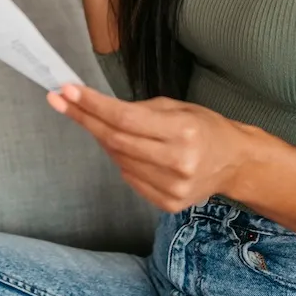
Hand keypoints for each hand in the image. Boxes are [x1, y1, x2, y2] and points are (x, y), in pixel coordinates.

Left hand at [47, 84, 254, 212]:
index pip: (125, 118)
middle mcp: (178, 161)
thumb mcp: (178, 107)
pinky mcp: (168, 203)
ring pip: (119, 160)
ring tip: (102, 124)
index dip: (92, 105)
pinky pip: (130, 178)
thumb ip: (140, 110)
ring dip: (103, 139)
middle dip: (84, 118)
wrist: (234, 163)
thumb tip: (98, 109)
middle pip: (116, 140)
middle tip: (60, 100)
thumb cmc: (204, 127)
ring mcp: (172, 187)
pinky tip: (127, 149)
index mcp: (183, 131)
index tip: (67, 91)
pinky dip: (121, 160)